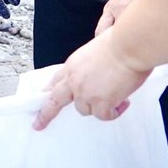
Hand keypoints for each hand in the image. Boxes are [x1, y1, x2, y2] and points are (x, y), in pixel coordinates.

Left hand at [34, 31, 150, 127]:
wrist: (129, 46)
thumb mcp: (94, 51)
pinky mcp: (101, 102)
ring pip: (84, 110)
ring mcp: (85, 92)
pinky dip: (114, 113)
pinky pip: (104, 116)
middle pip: (54, 101)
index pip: (55, 81)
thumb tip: (96, 68)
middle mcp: (74, 80)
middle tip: (39, 124)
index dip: (48, 91)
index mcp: (72, 66)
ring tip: (115, 98)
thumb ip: (89, 63)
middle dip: (45, 114)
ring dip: (98, 107)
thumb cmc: (118, 43)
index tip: (41, 98)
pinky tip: (123, 103)